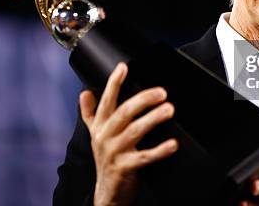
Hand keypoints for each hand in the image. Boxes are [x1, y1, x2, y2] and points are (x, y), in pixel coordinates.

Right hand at [80, 62, 177, 205]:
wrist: (107, 191)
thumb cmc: (105, 158)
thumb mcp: (94, 134)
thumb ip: (90, 113)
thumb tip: (85, 92)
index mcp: (100, 126)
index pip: (106, 100)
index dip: (114, 83)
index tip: (123, 67)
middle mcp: (105, 137)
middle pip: (123, 113)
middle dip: (142, 99)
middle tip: (161, 92)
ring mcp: (115, 152)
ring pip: (135, 131)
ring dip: (153, 118)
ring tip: (169, 109)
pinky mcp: (125, 168)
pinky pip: (145, 157)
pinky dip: (160, 150)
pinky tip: (173, 144)